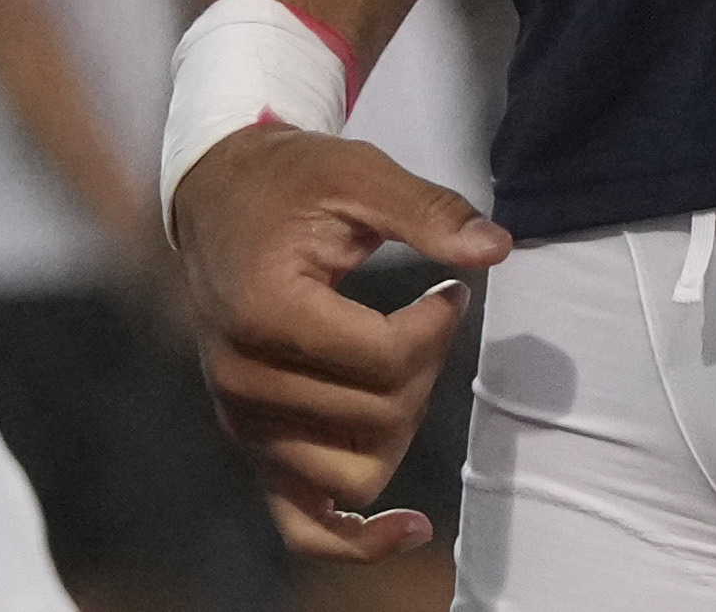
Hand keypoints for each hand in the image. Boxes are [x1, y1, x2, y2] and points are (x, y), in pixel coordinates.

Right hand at [167, 126, 506, 564]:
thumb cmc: (288, 184)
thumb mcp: (357, 174)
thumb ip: (426, 212)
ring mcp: (244, 423)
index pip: (383, 361)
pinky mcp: (253, 447)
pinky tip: (412, 528)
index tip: (448, 292)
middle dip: (425, 367)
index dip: (435, 329)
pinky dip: (357, 542)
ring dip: (400, 428)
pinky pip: (304, 526)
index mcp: (265, 312)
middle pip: (378, 419)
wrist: (218, 200)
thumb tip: (497, 247)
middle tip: (431, 316)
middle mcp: (244, 381)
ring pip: (356, 477)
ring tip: (404, 367)